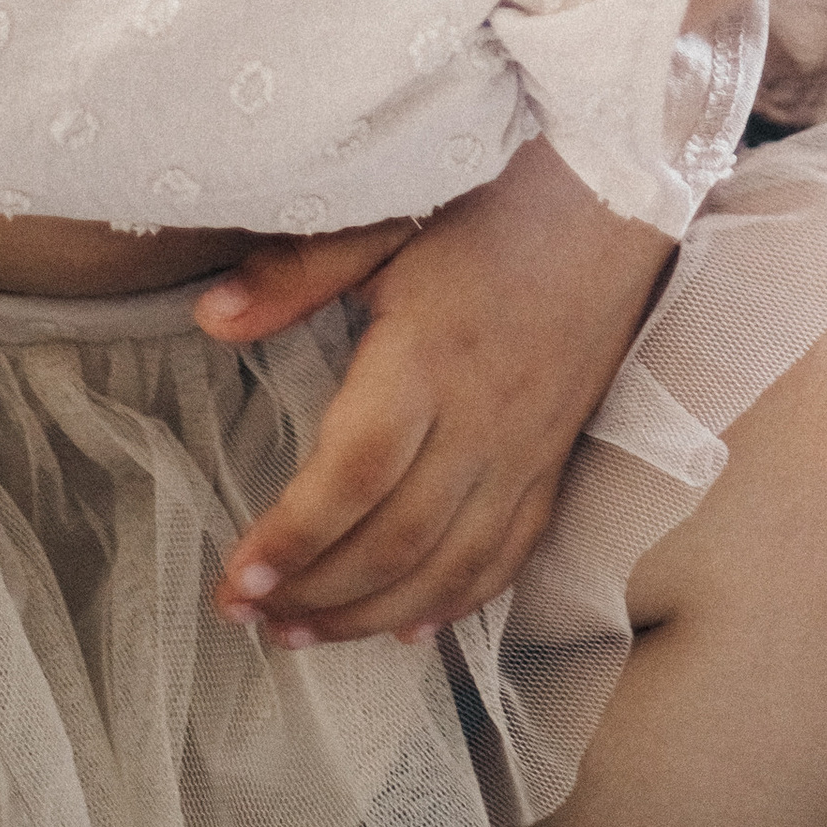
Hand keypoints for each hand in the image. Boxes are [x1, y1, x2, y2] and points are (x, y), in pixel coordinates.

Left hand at [200, 137, 671, 645]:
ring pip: (449, 566)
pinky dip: (456, 601)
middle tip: (248, 615)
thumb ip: (299, 273)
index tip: (234, 578)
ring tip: (302, 634)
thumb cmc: (496, 198)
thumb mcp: (388, 218)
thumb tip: (209, 318)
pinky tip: (408, 627)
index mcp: (429, 357)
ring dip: (371, 616)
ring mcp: (527, 448)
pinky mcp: (556, 458)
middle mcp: (482, 419)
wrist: (617, 192)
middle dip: (315, 594)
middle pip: (395, 540)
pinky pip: (510, 554)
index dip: (294, 537)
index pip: (354, 474)